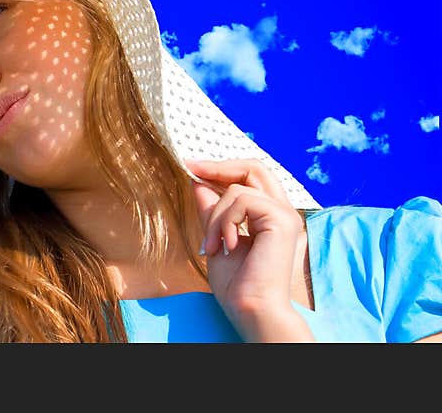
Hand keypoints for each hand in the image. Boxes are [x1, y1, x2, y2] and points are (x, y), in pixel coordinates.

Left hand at [186, 158, 312, 341]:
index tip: (191, 167)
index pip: (251, 176)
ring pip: (237, 189)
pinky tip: (227, 246)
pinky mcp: (281, 219)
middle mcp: (282, 211)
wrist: (250, 309)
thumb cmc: (237, 284)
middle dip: (218, 167)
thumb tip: (198, 181)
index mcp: (271, 215)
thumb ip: (211, 210)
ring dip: (215, 216)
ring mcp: (285, 214)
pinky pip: (241, 201)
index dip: (222, 168)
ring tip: (213, 246)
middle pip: (253, 167)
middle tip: (190, 169)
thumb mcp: (216, 237)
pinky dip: (224, 222)